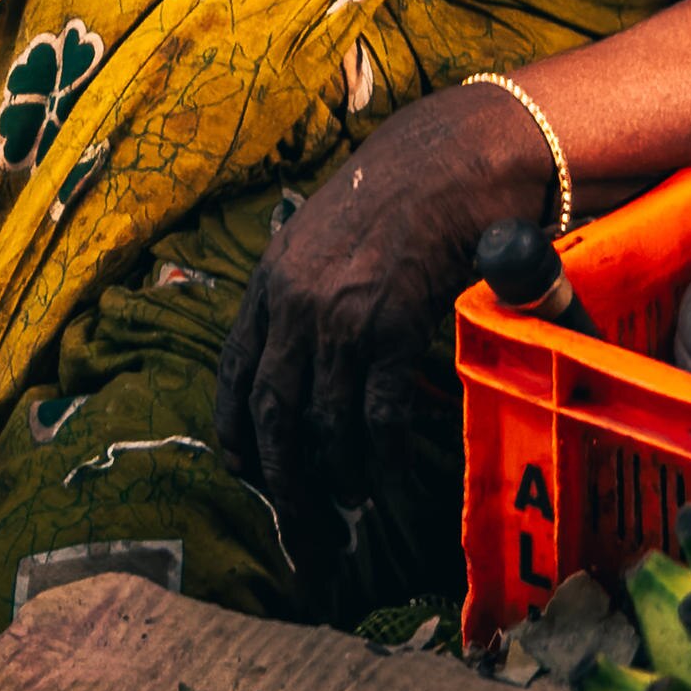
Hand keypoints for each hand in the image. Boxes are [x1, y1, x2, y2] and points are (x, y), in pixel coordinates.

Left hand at [214, 87, 535, 588]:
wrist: (457, 153)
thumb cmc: (402, 192)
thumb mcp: (329, 234)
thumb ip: (308, 287)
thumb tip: (308, 354)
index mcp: (272, 278)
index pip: (233, 372)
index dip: (236, 433)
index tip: (246, 475)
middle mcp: (295, 300)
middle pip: (271, 415)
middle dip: (282, 487)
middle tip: (302, 537)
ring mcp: (340, 314)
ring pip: (323, 426)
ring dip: (335, 485)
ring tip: (351, 519)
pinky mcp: (392, 324)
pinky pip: (379, 417)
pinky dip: (384, 465)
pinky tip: (392, 493)